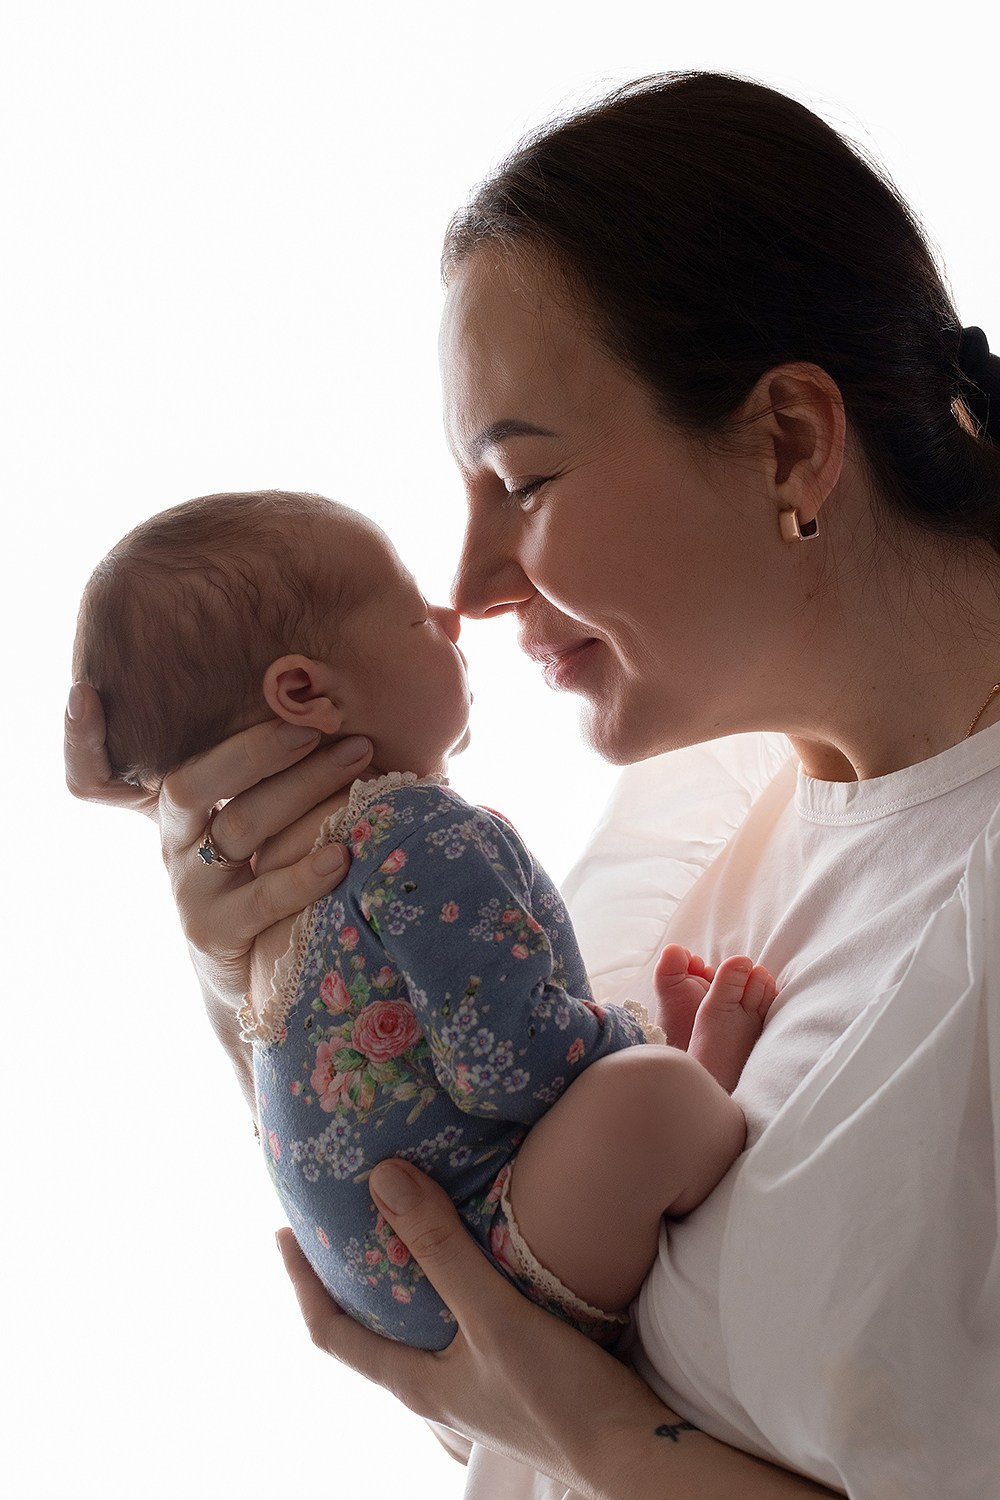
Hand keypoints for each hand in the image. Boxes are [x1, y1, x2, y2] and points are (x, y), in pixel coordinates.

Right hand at [64, 681, 372, 1009]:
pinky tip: (342, 853)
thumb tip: (322, 702)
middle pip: (198, 783)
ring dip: (306, 788)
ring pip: (241, 827)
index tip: (83, 695)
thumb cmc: (269, 874)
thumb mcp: (258, 821)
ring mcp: (190, 889)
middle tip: (324, 721)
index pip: (98, 774)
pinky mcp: (215, 934)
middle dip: (262, 746)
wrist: (261, 973)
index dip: (80, 740)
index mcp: (177, 808)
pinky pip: (263, 896)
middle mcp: (174, 842)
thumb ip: (264, 771)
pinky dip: (306, 872)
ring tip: (358, 762)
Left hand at [278, 1161, 841, 1499]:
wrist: (632, 1450)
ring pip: (417, 1325)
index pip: (331, 1333)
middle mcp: (435, 1386)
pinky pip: (459, 1322)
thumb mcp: (493, 1313)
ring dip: (400, 1278)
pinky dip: (446, 1284)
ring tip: (400, 1224)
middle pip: (369, 1328)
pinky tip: (472, 1256)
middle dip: (348, 1275)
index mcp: (414, 1381)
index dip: (301, 1283)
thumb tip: (382, 1178)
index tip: (284, 1231)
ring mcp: (473, 1385)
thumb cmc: (557, 1394)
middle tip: (340, 1217)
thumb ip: (440, 1247)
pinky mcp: (511, 1374)